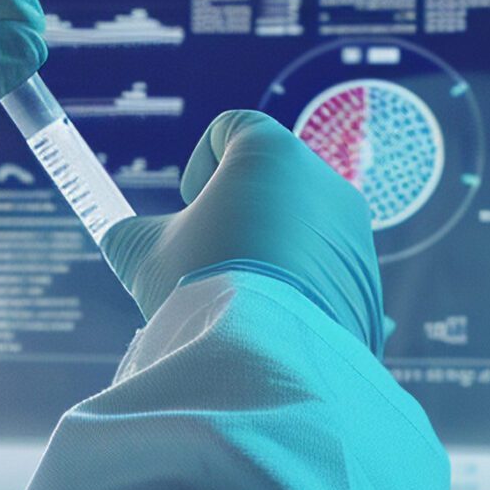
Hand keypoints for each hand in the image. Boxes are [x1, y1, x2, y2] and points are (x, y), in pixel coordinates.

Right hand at [99, 110, 386, 353]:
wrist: (267, 360)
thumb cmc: (203, 286)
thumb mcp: (145, 253)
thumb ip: (132, 233)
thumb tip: (122, 237)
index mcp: (273, 153)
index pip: (233, 129)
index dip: (202, 164)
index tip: (189, 206)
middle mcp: (326, 183)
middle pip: (273, 184)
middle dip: (239, 216)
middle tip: (208, 260)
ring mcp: (355, 238)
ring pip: (302, 234)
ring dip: (271, 258)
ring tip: (237, 303)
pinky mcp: (367, 290)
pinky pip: (327, 283)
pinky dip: (300, 298)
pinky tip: (273, 328)